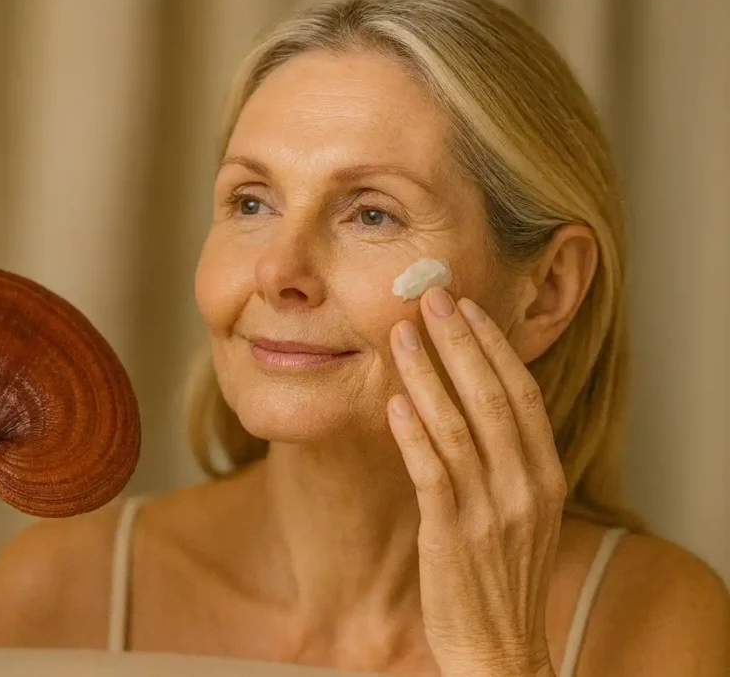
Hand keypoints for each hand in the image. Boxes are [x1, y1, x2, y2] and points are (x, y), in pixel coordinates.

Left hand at [387, 287, 564, 676]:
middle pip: (491, 397)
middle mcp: (525, 487)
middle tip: (431, 297)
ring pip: (457, 426)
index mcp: (546, 476)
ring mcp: (491, 511)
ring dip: (427, 374)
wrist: (501, 649)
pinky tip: (394, 401)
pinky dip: (413, 434)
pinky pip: (431, 473)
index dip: (493, 346)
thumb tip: (470, 401)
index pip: (520, 395)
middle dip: (460, 342)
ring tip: (402, 335)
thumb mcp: (521, 513)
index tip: (466, 307)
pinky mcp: (453, 535)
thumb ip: (506, 460)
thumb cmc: (503, 577)